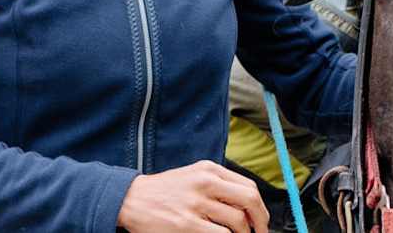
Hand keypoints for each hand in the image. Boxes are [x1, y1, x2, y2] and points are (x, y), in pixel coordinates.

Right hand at [116, 160, 268, 232]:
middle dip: (260, 221)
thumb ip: (218, 185)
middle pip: (249, 201)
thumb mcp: (193, 176)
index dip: (260, 207)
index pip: (248, 187)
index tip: (261, 220)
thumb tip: (246, 206)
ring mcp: (196, 203)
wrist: (131, 199)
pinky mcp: (187, 224)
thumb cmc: (164, 191)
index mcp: (209, 169)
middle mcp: (206, 182)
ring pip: (237, 222)